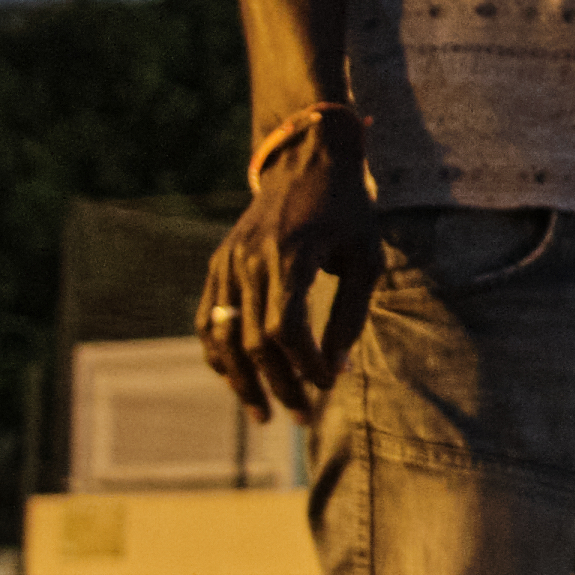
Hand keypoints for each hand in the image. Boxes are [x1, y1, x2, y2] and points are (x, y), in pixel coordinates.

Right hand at [198, 132, 382, 421]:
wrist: (309, 156)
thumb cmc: (348, 209)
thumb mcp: (366, 258)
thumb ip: (350, 314)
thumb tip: (336, 367)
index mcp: (291, 256)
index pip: (286, 329)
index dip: (306, 365)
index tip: (329, 384)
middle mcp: (251, 259)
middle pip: (254, 341)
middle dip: (280, 385)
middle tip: (303, 417)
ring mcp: (228, 260)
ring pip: (223, 336)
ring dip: (242, 381)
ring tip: (264, 414)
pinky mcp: (219, 261)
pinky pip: (209, 318)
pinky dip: (219, 353)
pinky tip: (237, 380)